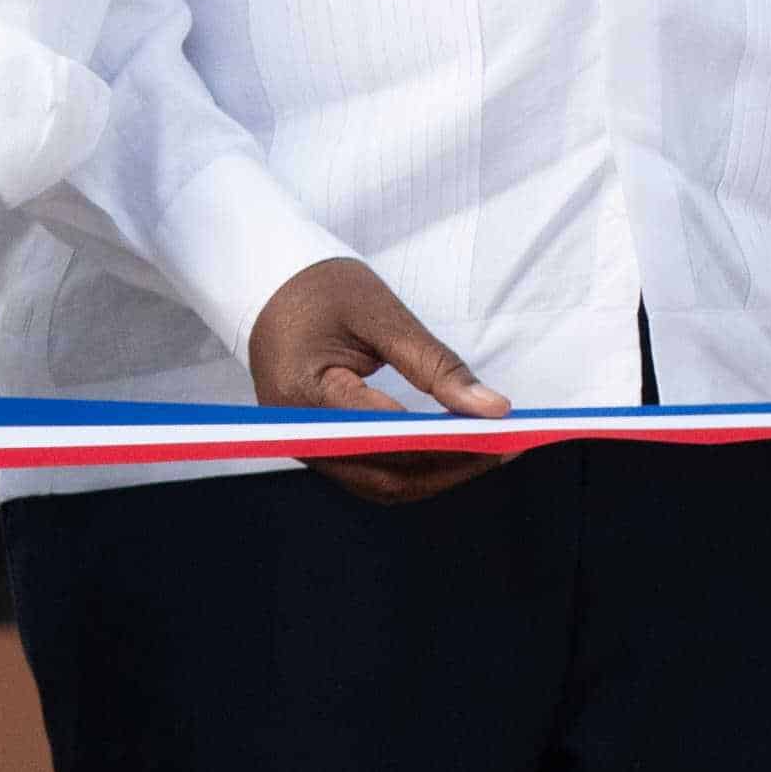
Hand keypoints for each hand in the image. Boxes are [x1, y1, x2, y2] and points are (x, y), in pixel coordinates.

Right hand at [249, 257, 512, 503]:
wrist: (266, 285)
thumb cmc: (320, 290)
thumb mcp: (380, 313)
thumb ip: (435, 364)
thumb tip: (493, 409)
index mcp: (305, 390)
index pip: (387, 432)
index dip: (448, 441)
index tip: (500, 435)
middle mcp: (300, 432)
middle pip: (386, 476)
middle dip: (451, 468)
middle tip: (504, 449)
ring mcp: (305, 445)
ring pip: (381, 486)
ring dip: (437, 476)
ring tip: (485, 452)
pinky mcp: (318, 447)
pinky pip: (371, 475)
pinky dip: (415, 471)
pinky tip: (450, 451)